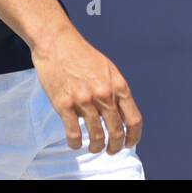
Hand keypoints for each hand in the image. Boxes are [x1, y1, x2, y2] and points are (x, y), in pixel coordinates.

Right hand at [32, 25, 141, 154]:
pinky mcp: (64, 104)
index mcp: (118, 85)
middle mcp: (104, 94)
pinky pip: (74, 133)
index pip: (134, 119)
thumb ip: (115, 90)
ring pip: (96, 136)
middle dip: (116, 146)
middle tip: (111, 150)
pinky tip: (76, 143)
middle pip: (117, 131)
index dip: (134, 137)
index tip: (130, 143)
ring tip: (94, 148)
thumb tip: (120, 114)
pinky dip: (76, 143)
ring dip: (96, 147)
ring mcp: (84, 100)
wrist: (57, 42)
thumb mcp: (107, 69)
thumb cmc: (81, 54)